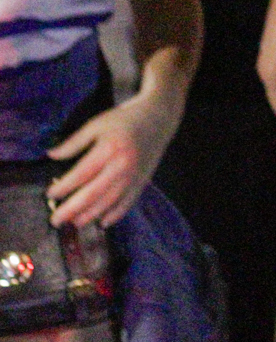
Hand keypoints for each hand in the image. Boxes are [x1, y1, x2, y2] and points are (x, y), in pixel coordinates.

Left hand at [47, 86, 179, 228]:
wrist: (158, 118)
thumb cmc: (124, 119)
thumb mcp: (97, 124)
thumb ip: (74, 141)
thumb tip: (52, 155)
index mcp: (108, 149)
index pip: (81, 174)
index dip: (63, 187)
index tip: (50, 194)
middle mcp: (121, 166)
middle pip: (93, 193)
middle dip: (72, 209)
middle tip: (56, 220)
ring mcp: (133, 176)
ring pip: (109, 202)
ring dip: (90, 215)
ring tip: (75, 223)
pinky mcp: (142, 182)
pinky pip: (127, 203)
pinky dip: (115, 215)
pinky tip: (103, 222)